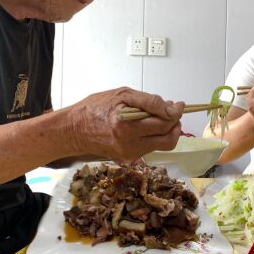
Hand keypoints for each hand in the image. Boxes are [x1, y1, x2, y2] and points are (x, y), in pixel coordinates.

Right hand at [65, 87, 183, 162]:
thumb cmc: (96, 109)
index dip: (175, 112)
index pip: (163, 122)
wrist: (74, 130)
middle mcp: (129, 143)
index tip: (178, 105)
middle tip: (172, 111)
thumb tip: (170, 108)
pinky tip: (147, 126)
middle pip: (168, 137)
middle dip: (175, 123)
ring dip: (167, 130)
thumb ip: (149, 101)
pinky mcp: (129, 159)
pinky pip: (151, 148)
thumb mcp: (122, 95)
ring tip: (159, 117)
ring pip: (163, 145)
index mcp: (126, 125)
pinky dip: (155, 136)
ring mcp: (130, 154)